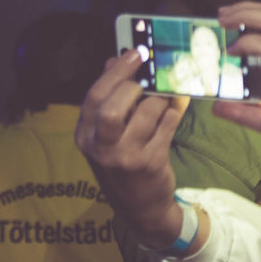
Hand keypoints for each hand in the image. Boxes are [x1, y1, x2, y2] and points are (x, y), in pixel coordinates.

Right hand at [75, 50, 184, 246]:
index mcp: (85, 135)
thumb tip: (115, 60)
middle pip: (112, 107)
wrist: (141, 208)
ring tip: (164, 96)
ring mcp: (125, 157)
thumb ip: (110, 98)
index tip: (134, 53)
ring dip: (159, 99)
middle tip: (148, 78)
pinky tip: (175, 109)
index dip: (115, 72)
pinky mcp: (150, 163)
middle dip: (133, 87)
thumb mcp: (107, 135)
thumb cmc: (123, 162)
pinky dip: (173, 113)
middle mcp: (101, 147)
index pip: (94, 97)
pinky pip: (167, 126)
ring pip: (146, 112)